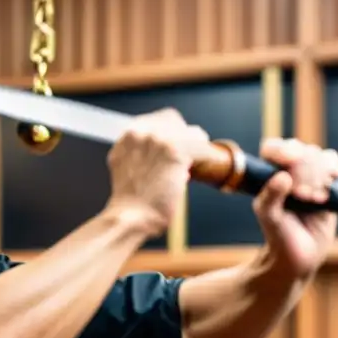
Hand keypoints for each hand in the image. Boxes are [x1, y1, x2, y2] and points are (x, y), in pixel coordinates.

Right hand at [105, 108, 204, 235]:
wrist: (130, 217)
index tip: (180, 137)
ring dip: (198, 144)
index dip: (172, 129)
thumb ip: (137, 154)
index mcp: (128, 137)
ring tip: (205, 154)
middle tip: (196, 146)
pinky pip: (201, 148)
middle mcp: (141, 133)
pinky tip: (213, 161)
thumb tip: (157, 154)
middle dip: (185, 134)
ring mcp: (157, 140)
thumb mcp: (124, 169)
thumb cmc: (129, 203)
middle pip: (174, 122)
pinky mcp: (175, 152)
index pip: (157, 120)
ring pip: (189, 133)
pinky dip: (209, 156)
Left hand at [254, 138, 337, 277]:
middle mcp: (287, 171)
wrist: (300, 255)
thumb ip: (270, 198)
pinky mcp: (327, 183)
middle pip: (299, 150)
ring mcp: (308, 175)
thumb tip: (283, 176)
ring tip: (316, 199)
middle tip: (304, 196)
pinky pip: (333, 163)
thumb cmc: (278, 235)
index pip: (272, 149)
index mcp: (268, 175)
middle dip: (304, 171)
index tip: (292, 159)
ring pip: (317, 155)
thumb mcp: (269, 218)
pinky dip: (334, 168)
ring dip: (319, 174)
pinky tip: (334, 177)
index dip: (282, 150)